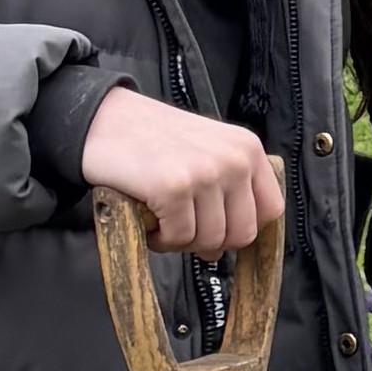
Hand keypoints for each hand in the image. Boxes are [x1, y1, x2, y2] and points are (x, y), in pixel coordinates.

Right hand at [82, 85, 281, 255]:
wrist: (101, 119)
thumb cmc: (151, 140)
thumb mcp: (205, 152)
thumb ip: (224, 194)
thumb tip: (220, 251)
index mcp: (248, 150)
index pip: (271, 210)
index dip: (243, 227)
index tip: (217, 227)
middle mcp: (234, 160)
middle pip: (242, 233)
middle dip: (210, 241)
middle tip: (182, 227)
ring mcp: (205, 174)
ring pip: (210, 240)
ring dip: (181, 241)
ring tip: (161, 220)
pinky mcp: (173, 188)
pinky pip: (178, 238)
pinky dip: (160, 239)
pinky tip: (148, 221)